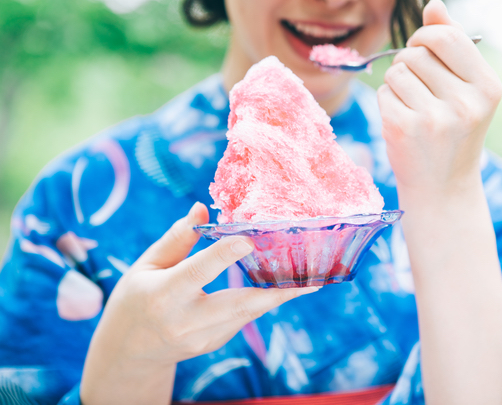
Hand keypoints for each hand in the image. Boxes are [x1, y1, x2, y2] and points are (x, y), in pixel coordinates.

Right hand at [81, 202, 317, 403]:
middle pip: (239, 305)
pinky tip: (282, 284)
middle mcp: (187, 321)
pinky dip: (264, 300)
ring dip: (279, 294)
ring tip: (310, 276)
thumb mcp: (146, 266)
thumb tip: (202, 208)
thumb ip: (176, 239)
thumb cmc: (135, 300)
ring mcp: (204, 338)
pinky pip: (244, 317)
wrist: (129, 352)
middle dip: (279, 293)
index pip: (197, 272)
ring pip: (249, 312)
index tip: (248, 238)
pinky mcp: (215, 343)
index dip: (223, 255)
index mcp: (164, 296)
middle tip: (312, 280)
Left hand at [377, 0, 501, 196]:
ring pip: (396, 70)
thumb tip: (433, 4)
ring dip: (396, 83)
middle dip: (409, 62)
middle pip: (416, 52)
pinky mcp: (404, 129)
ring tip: (412, 106)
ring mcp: (434, 118)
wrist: (442, 189)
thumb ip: (452, 47)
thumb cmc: (453, 134)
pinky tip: (401, 121)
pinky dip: (386, 102)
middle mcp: (465, 102)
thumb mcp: (466, 92)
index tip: (421, 50)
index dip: (425, 37)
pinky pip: (383, 92)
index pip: (446, 36)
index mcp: (487, 87)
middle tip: (417, 87)